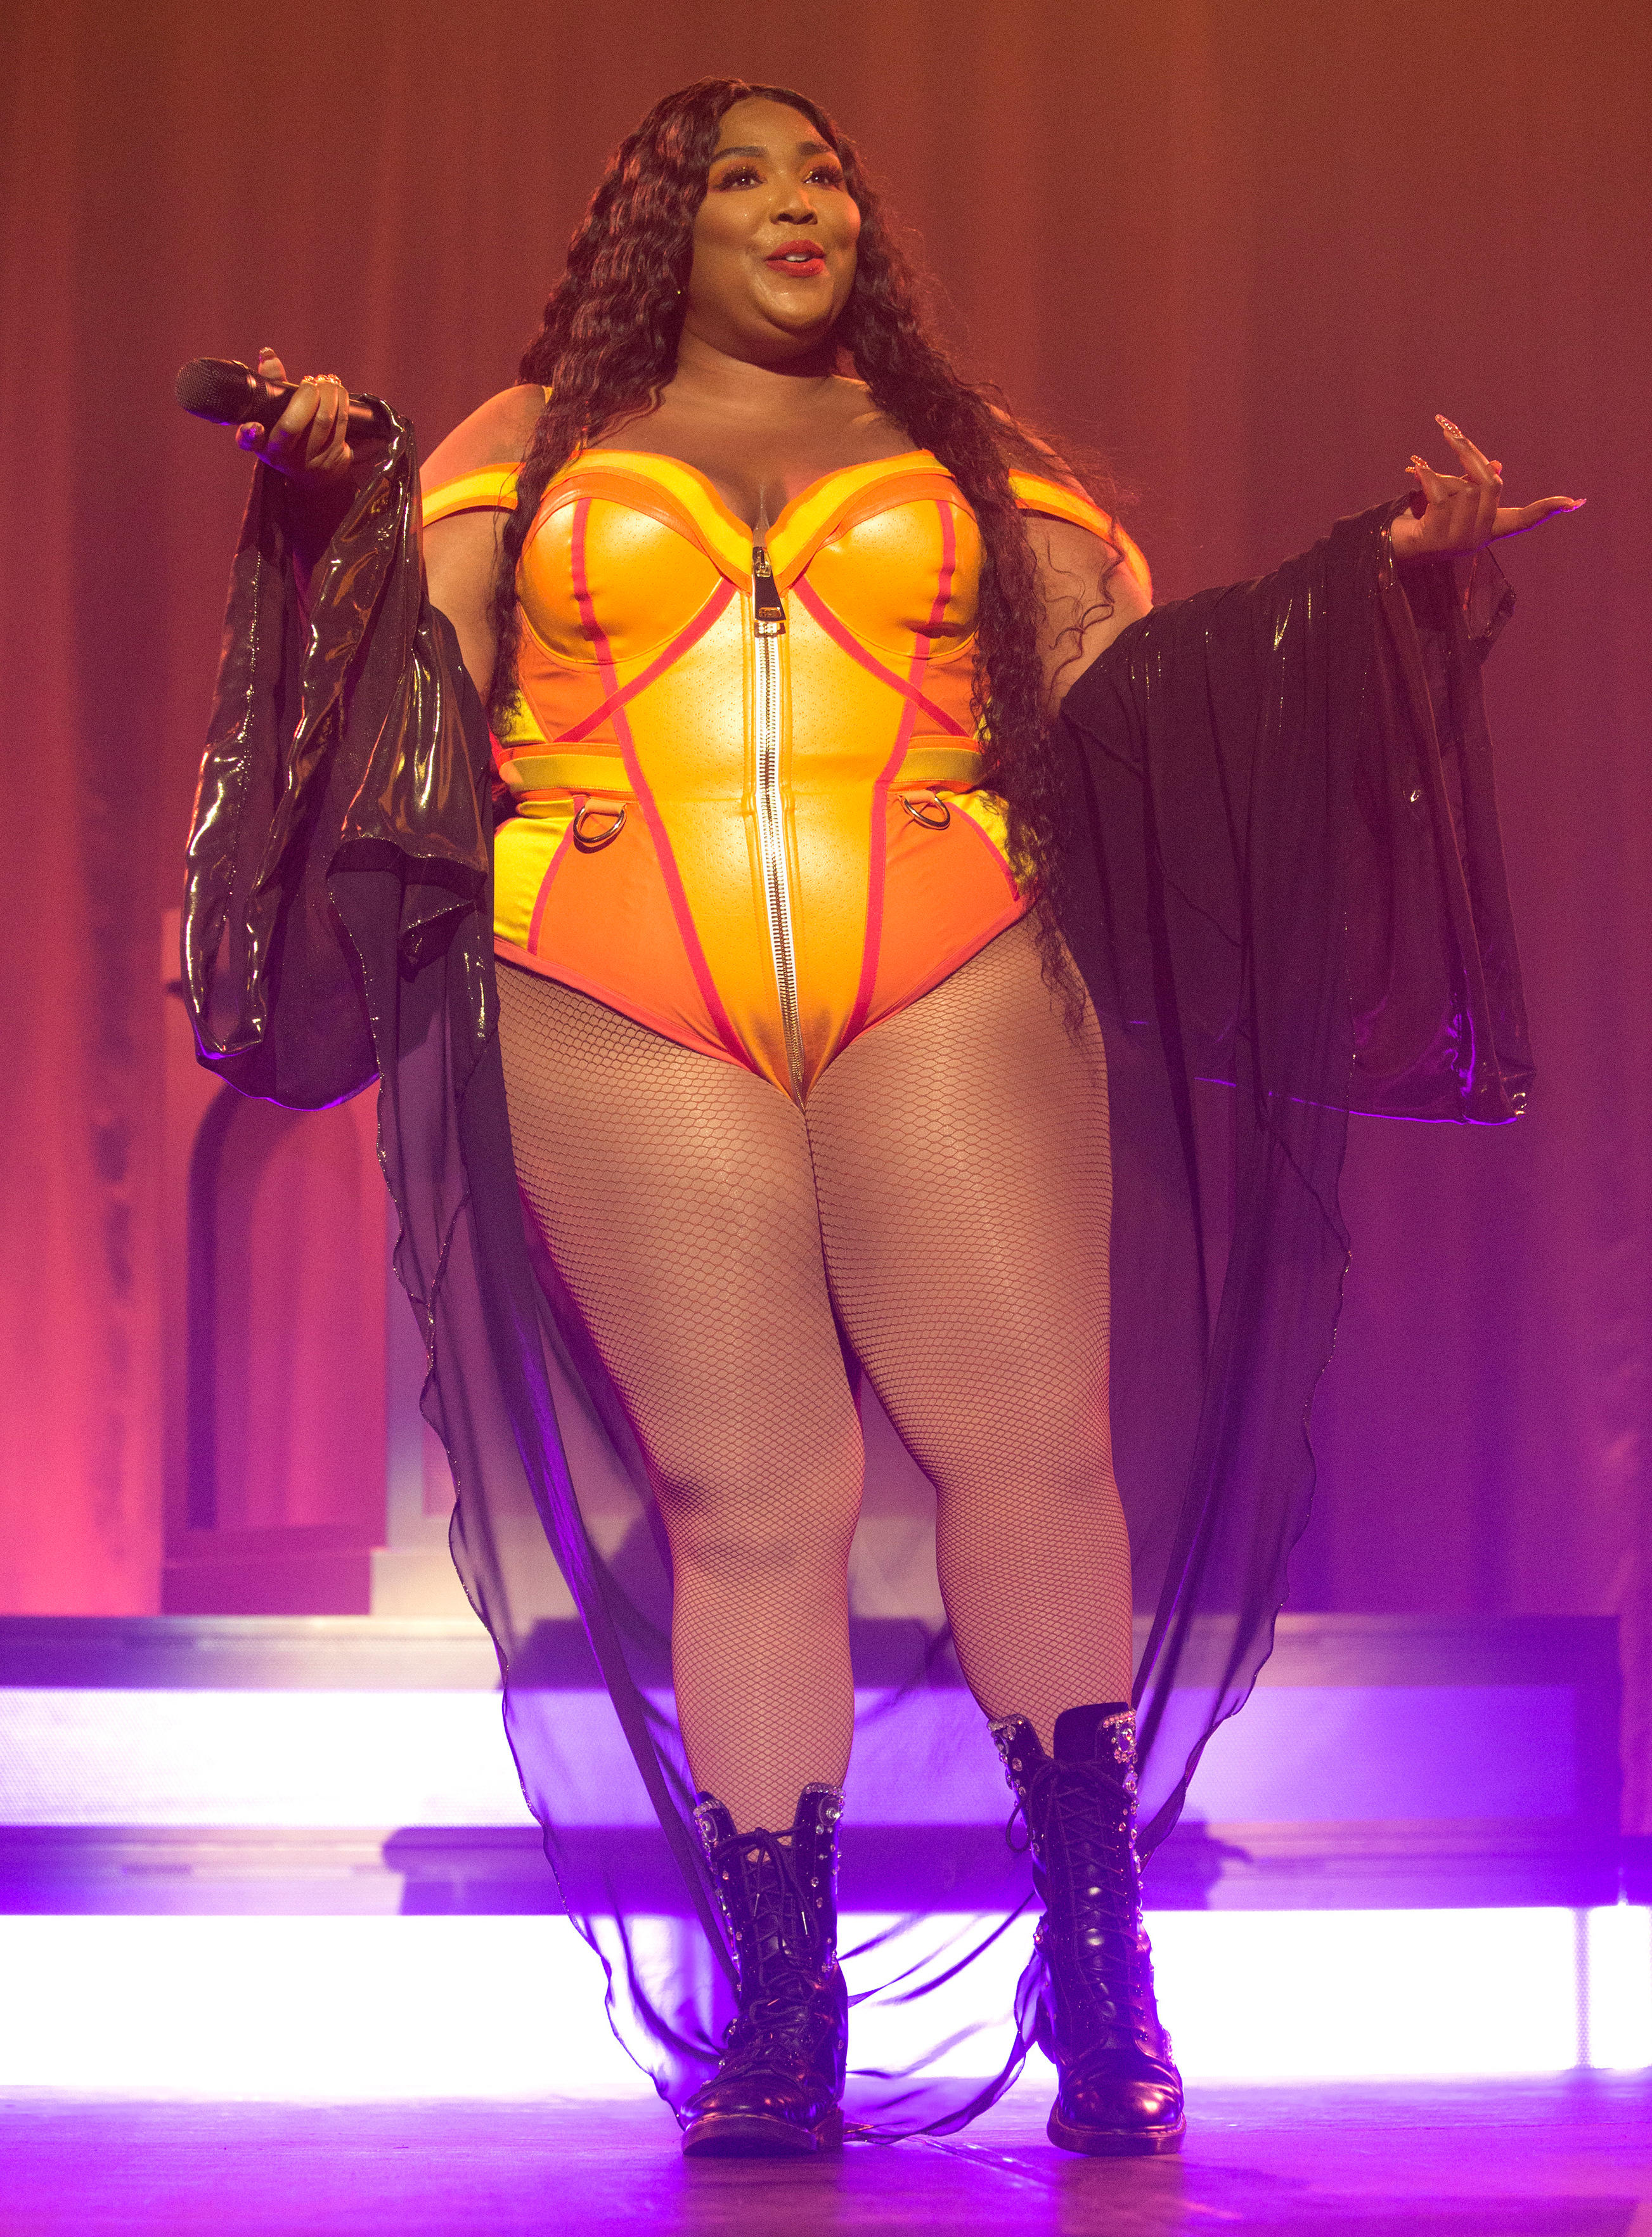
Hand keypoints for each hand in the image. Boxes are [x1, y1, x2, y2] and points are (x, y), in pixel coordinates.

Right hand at [234, 348, 353, 489]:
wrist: (314, 471)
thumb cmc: (291, 433)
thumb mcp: (274, 413)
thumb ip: (272, 384)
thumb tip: (268, 354)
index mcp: (262, 445)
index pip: (250, 441)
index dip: (250, 434)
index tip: (255, 426)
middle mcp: (283, 457)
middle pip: (292, 426)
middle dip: (305, 398)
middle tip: (310, 382)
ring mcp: (309, 460)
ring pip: (322, 422)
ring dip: (328, 394)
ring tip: (326, 380)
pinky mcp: (333, 457)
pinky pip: (340, 424)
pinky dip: (341, 402)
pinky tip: (338, 390)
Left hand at [1389, 417, 1582, 560]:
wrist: (1393, 553)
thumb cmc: (1427, 523)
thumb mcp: (1454, 502)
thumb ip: (1473, 483)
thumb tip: (1495, 464)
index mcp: (1490, 527)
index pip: (1525, 520)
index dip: (1548, 509)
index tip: (1575, 502)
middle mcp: (1479, 536)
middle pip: (1489, 484)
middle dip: (1468, 453)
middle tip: (1449, 428)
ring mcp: (1460, 540)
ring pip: (1461, 489)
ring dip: (1439, 473)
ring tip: (1418, 464)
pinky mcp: (1438, 540)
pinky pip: (1439, 497)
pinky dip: (1426, 478)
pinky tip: (1413, 466)